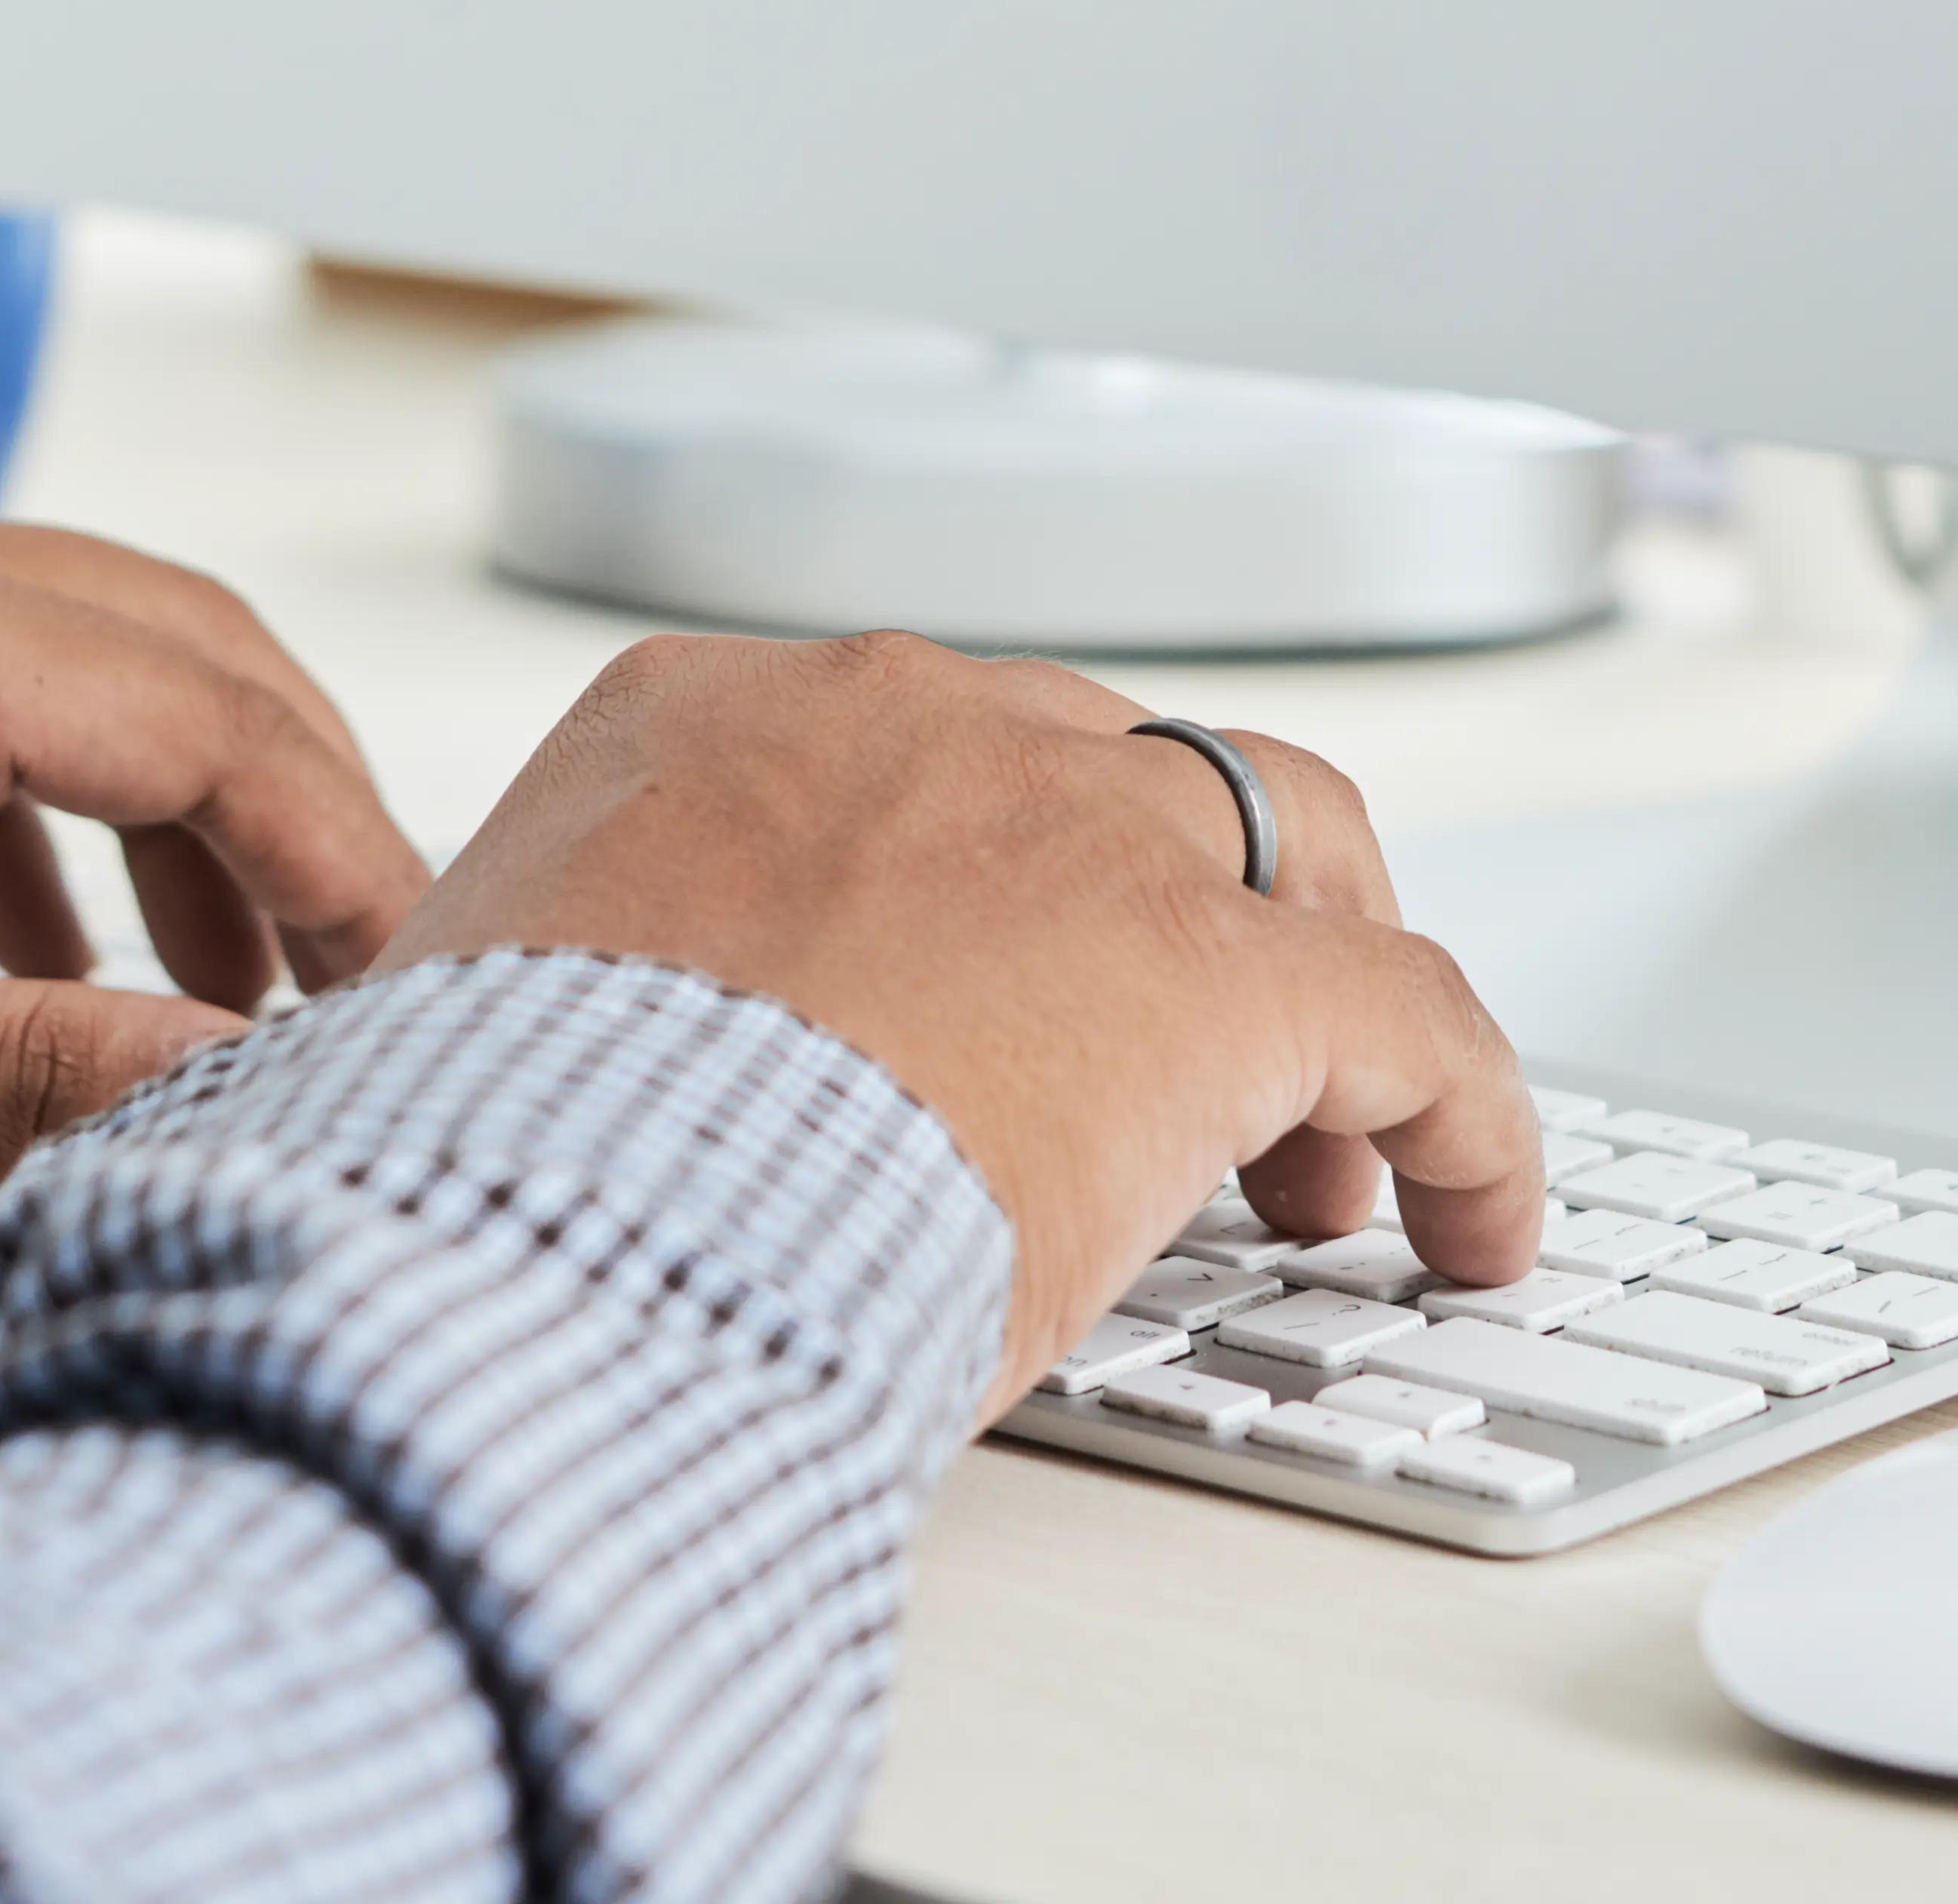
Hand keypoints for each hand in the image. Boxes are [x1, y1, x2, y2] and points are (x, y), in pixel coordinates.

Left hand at [0, 481, 430, 1217]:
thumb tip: (220, 1089)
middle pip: (165, 643)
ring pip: (71, 654)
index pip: (196, 703)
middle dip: (297, 803)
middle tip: (386, 964)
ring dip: (183, 806)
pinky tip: (68, 941)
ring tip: (254, 977)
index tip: (408, 973)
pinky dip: (50, 806)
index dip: (333, 844)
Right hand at [392, 634, 1537, 1413]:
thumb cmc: (475, 1172)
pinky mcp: (1213, 972)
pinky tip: (1482, 1216)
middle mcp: (905, 723)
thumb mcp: (476, 1028)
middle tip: (1205, 1073)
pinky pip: (1415, 1020)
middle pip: (1119, 770)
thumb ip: (539, 1009)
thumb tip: (486, 1094)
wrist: (535, 1234)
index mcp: (707, 722)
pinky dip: (1473, 1118)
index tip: (1007, 998)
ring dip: (1329, 987)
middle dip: (1180, 908)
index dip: (995, 884)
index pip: (913, 757)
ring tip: (1348, 1156)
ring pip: (1291, 838)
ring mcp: (1072, 827)